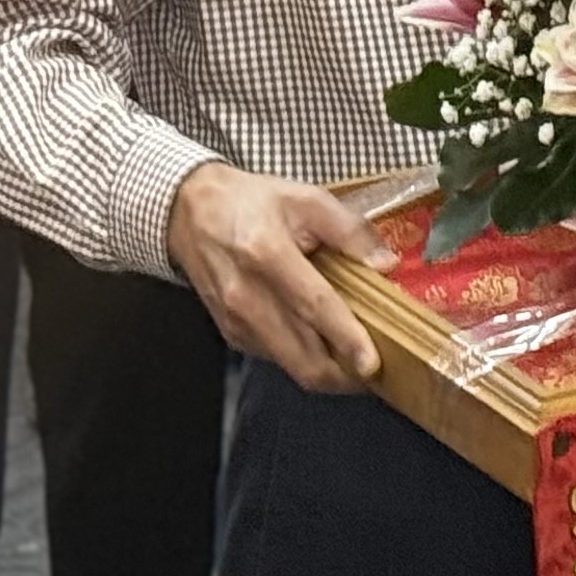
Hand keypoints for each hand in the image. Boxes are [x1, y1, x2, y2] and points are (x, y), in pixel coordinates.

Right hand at [166, 161, 396, 392]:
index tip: (372, 363)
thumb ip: (349, 230)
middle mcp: (247, 296)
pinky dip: (305, 359)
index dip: (346, 338)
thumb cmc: (251, 202)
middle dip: (345, 376)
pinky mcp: (233, 334)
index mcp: (267, 254)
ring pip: (293, 367)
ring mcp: (237, 321)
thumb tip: (385, 264)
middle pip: (303, 358)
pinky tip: (324, 343)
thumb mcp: (306, 198)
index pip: (313, 306)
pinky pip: (278, 359)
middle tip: (377, 369)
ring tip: (358, 360)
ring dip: (329, 372)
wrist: (190, 212)